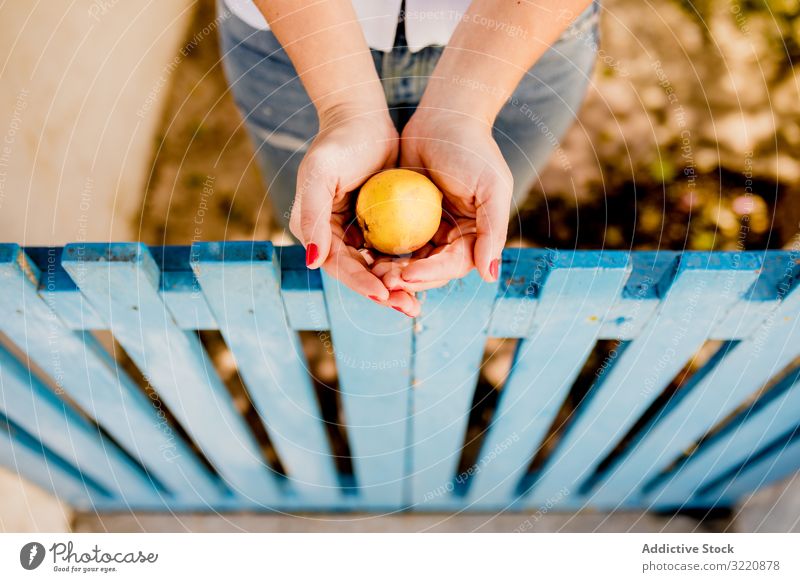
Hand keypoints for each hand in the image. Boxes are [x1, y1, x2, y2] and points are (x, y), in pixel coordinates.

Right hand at [290, 106, 420, 313]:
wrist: (361, 118)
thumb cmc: (339, 142)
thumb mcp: (320, 174)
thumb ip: (311, 216)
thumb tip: (311, 260)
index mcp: (314, 230)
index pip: (339, 266)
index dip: (361, 283)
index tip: (385, 295)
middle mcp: (332, 237)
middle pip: (360, 273)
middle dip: (384, 294)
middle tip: (409, 309)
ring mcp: (355, 232)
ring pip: (378, 267)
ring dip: (397, 286)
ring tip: (418, 304)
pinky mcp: (377, 225)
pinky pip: (392, 251)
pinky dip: (407, 265)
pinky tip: (427, 276)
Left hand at [380, 110, 511, 291]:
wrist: (445, 117)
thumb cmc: (472, 149)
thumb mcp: (492, 188)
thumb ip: (493, 231)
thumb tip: (490, 276)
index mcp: (476, 236)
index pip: (454, 265)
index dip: (432, 274)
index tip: (407, 276)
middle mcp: (453, 238)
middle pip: (430, 270)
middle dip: (408, 280)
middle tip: (383, 282)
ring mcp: (429, 229)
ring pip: (409, 260)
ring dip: (391, 270)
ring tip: (372, 273)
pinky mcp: (406, 219)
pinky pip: (392, 241)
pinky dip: (381, 250)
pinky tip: (363, 254)